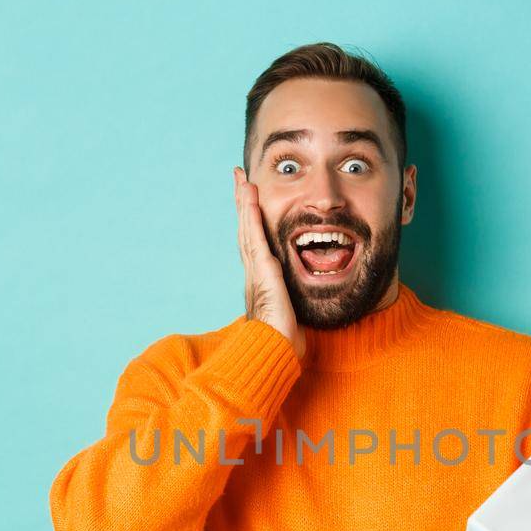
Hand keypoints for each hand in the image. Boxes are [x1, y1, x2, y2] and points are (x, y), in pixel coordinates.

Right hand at [234, 166, 304, 360]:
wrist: (273, 352)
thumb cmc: (281, 341)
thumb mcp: (287, 314)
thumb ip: (288, 303)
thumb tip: (292, 304)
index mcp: (260, 279)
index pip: (255, 242)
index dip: (251, 220)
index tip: (249, 199)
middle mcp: (254, 271)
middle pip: (246, 229)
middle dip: (242, 203)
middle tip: (239, 178)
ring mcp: (256, 270)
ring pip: (248, 229)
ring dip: (244, 203)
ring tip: (242, 179)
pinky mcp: (263, 271)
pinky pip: (256, 238)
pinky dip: (252, 217)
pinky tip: (251, 199)